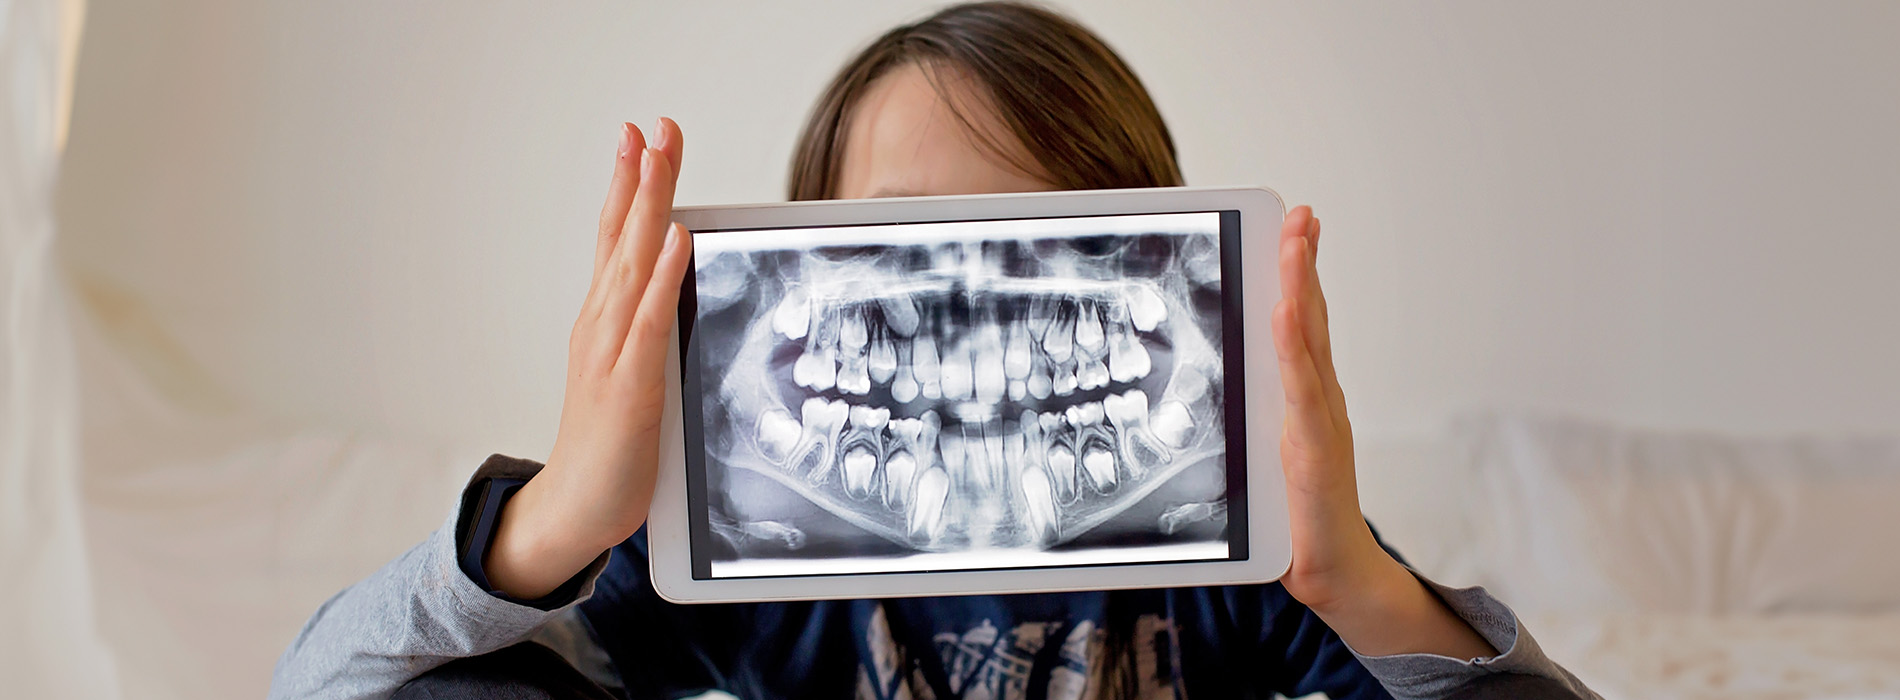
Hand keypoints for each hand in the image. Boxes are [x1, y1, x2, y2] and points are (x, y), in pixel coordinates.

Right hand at [486, 119, 692, 599]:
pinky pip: (648, 320)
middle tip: (652, 125)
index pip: (618, 239)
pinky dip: (662, 275)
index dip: (630, 186)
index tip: (643, 137)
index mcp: (604, 321)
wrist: (576, 507)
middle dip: (639, 177)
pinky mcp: (628, 384)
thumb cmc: (611, 446)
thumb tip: (679, 289)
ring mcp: (610, 351)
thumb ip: (649, 331)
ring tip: (660, 156)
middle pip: (623, 236)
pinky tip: (676, 239)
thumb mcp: (634, 375)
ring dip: (649, 207)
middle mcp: (601, 325)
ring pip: (632, 264)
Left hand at [1271, 206, 1494, 657]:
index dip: (1298, 275)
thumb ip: (1247, 423)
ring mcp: (1320, 421)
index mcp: (1305, 399)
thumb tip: (1214, 393)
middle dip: (1303, 263)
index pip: (1301, 326)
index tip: (1294, 227)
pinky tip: (1283, 312)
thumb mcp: (1262, 457)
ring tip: (1294, 241)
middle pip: (1311, 319)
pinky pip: (1301, 389)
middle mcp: (1320, 400)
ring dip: (1300, 287)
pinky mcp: (1312, 449)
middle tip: (1300, 214)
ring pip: (1309, 342)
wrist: (1335, 575)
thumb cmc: (1295, 521)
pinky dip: (1292, 347)